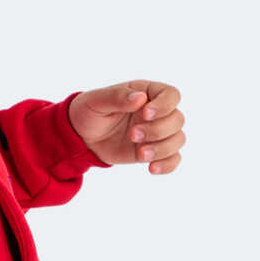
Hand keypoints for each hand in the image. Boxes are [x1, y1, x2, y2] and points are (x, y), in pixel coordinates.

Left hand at [68, 81, 184, 172]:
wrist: (82, 136)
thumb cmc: (89, 112)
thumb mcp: (97, 101)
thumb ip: (118, 97)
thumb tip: (140, 98)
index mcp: (146, 92)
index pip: (171, 95)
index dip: (164, 105)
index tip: (145, 114)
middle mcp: (157, 112)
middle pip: (177, 119)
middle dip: (158, 130)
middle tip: (132, 135)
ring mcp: (157, 132)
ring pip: (178, 139)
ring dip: (162, 148)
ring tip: (140, 154)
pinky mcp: (153, 151)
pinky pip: (173, 158)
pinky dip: (167, 164)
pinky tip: (152, 168)